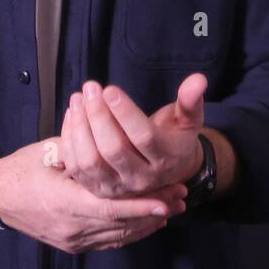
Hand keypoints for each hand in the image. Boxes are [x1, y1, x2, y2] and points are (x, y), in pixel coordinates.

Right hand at [0, 139, 186, 253]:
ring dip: (147, 222)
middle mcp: (71, 227)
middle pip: (121, 225)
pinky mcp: (73, 245)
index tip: (166, 200)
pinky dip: (131, 231)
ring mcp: (73, 240)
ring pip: (119, 235)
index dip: (141, 206)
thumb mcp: (48, 151)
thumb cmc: (20, 169)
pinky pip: (109, 241)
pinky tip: (148, 221)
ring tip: (172, 207)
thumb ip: (81, 146)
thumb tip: (109, 129)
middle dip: (153, 211)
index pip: (111, 208)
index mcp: (64, 202)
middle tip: (181, 197)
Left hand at [60, 72, 207, 199]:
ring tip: (78, 98)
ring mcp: (117, 187)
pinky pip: (77, 167)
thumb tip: (198, 79)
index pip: (143, 137)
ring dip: (80, 127)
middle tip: (91, 88)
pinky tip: (72, 113)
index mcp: (165, 160)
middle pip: (114, 149)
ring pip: (91, 161)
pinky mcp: (98, 189)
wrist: (164, 171)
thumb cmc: (174, 137)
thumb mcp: (188, 120)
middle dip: (98, 116)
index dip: (125, 113)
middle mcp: (141, 179)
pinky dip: (70, 139)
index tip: (110, 89)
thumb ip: (191, 101)